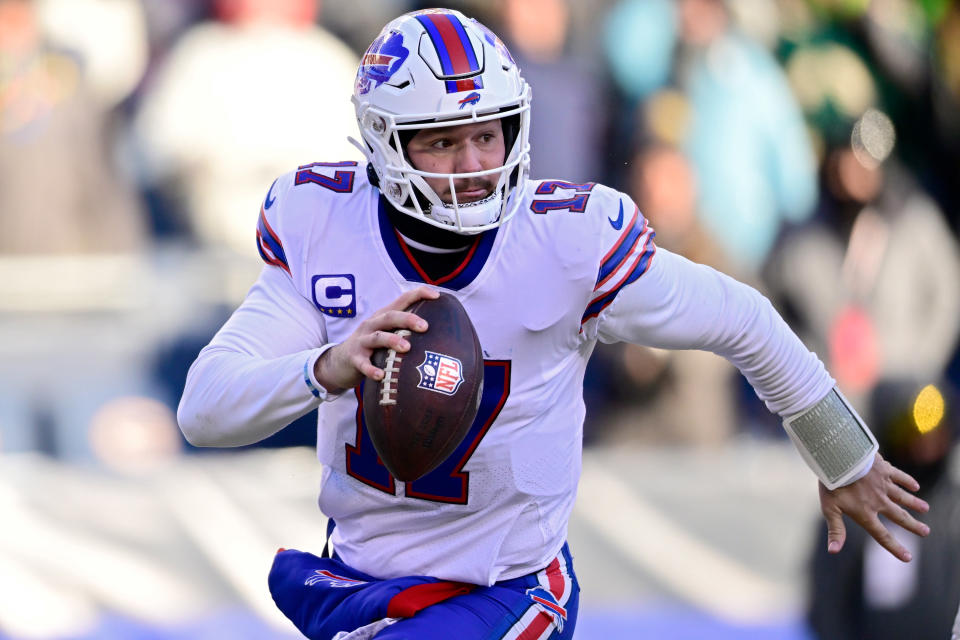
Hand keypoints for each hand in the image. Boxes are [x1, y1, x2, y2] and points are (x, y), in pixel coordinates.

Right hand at [314, 286, 438, 393]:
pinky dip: (371, 369)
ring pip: (377, 337)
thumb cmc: (372, 348)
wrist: (338, 362)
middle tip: (425, 326)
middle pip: (390, 317)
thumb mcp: (386, 334)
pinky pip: (363, 363)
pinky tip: (381, 375)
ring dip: (392, 340)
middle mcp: (372, 325)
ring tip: (406, 348)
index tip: (436, 295)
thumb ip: (406, 331)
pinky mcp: (354, 358)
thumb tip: (440, 333)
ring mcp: (362, 341)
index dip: (418, 294)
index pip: (401, 300)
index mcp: (383, 317)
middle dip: (407, 319)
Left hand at [818, 453, 929, 561]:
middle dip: (913, 525)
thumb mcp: (830, 509)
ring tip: (925, 508)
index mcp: (866, 513)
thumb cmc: (832, 485)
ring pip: (903, 497)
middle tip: (926, 531)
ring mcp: (883, 485)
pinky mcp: (884, 470)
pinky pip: (899, 476)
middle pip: (899, 516)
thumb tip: (833, 551)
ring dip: (914, 503)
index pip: (882, 535)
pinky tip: (915, 486)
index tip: (908, 557)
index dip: (895, 547)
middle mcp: (878, 501)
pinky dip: (908, 481)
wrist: (839, 459)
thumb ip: (835, 530)